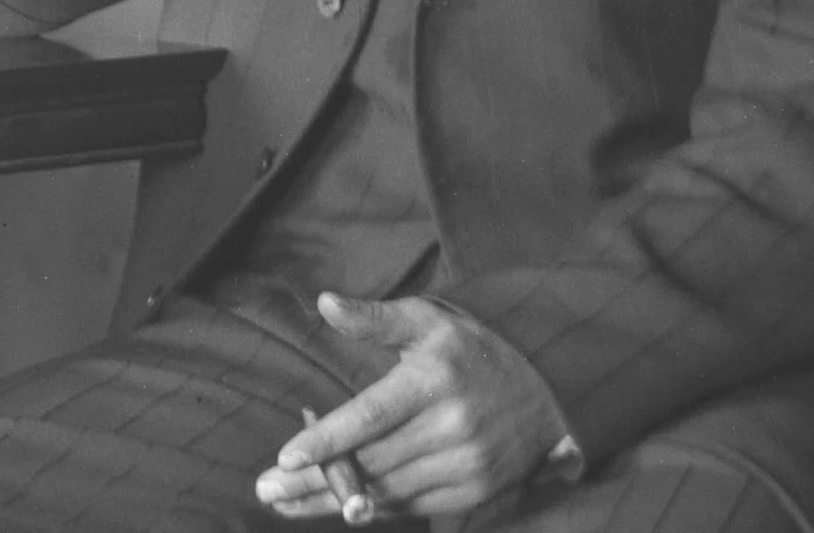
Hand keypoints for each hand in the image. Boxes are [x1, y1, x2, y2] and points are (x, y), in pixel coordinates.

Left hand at [254, 293, 568, 519]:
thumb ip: (375, 317)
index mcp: (432, 380)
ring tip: (285, 504)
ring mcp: (467, 466)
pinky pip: (413, 507)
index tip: (285, 456)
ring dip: (333, 503)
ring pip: (387, 492)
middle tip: (266, 489)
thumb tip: (325, 303)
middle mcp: (452, 427)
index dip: (328, 440)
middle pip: (371, 461)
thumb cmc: (471, 351)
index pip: (370, 415)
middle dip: (314, 479)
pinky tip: (334, 509)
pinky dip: (372, 509)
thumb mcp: (428, 320)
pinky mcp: (474, 493)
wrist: (548, 397)